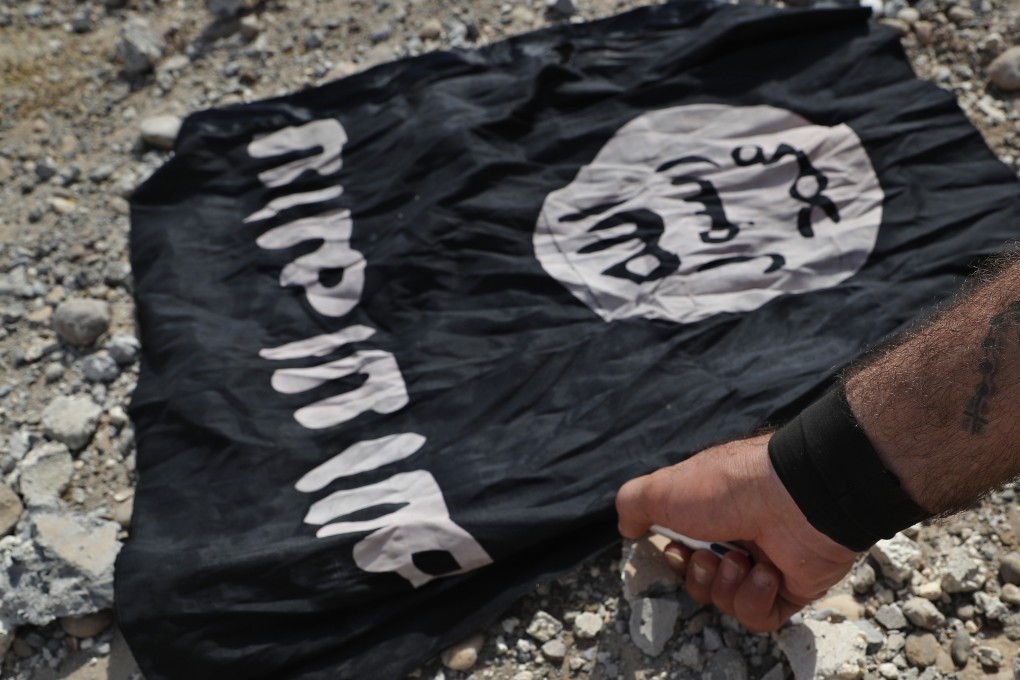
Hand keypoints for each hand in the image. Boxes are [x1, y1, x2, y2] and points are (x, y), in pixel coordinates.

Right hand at [615, 434, 858, 631]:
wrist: (791, 497)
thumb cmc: (725, 488)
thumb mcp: (662, 487)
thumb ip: (634, 504)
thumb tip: (627, 528)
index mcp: (713, 514)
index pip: (685, 551)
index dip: (675, 559)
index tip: (677, 550)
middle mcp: (741, 537)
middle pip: (703, 581)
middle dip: (699, 576)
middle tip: (710, 556)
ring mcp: (767, 564)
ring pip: (728, 601)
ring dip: (727, 584)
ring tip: (742, 560)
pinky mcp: (793, 588)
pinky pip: (760, 616)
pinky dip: (755, 598)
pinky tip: (765, 573)